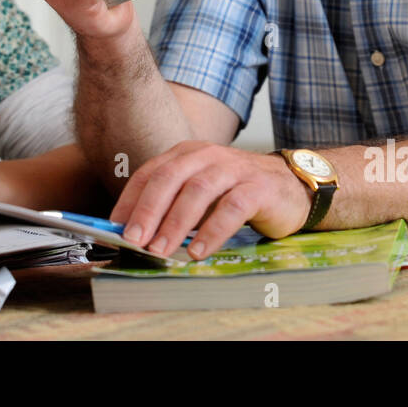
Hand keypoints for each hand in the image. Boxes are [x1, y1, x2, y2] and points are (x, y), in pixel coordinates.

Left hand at [109, 141, 312, 258]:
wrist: (292, 187)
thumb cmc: (238, 193)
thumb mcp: (201, 193)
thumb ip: (173, 206)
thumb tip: (134, 234)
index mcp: (187, 154)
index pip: (151, 173)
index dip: (130, 200)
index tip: (114, 228)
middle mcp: (208, 156)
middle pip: (169, 179)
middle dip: (148, 211)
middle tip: (134, 240)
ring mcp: (234, 169)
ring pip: (197, 192)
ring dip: (176, 224)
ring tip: (161, 250)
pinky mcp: (258, 187)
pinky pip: (231, 208)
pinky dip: (211, 232)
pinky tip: (198, 252)